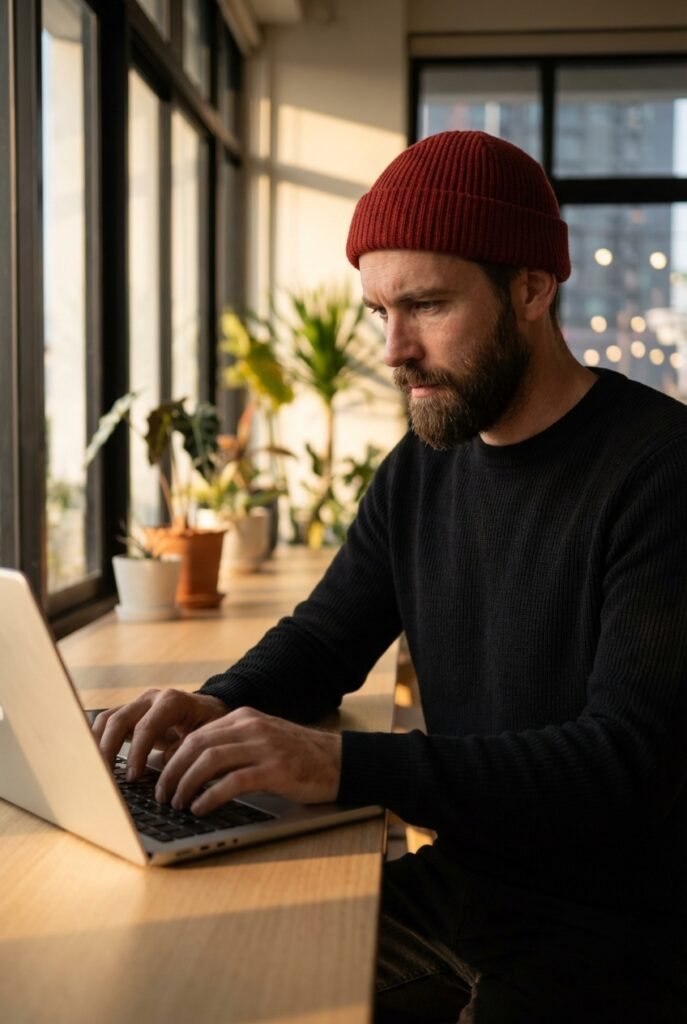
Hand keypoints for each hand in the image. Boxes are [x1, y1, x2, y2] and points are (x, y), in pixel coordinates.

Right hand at [93, 689, 227, 778]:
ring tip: (96, 772)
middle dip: (109, 750)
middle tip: (106, 778)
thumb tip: (165, 765)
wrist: (210, 708)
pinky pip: (107, 724)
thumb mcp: (207, 736)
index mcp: (172, 701)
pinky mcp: (130, 714)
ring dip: (97, 745)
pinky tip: (96, 761)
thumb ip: (186, 748)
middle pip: (119, 720)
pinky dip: (98, 741)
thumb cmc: (210, 724)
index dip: (137, 753)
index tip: (133, 777)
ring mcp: (138, 704)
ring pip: (107, 719)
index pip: (146, 726)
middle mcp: (151, 698)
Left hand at [154, 707, 341, 814]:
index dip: (173, 757)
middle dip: (172, 772)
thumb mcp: (262, 741)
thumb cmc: (298, 757)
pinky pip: (233, 781)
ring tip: (177, 804)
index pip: (196, 734)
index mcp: (244, 718)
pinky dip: (210, 796)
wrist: (339, 760)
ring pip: (209, 761)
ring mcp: (264, 747)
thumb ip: (232, 746)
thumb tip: (191, 767)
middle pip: (196, 745)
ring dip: (186, 785)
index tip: (160, 778)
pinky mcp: (276, 769)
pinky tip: (201, 809)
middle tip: (162, 795)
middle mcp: (251, 727)